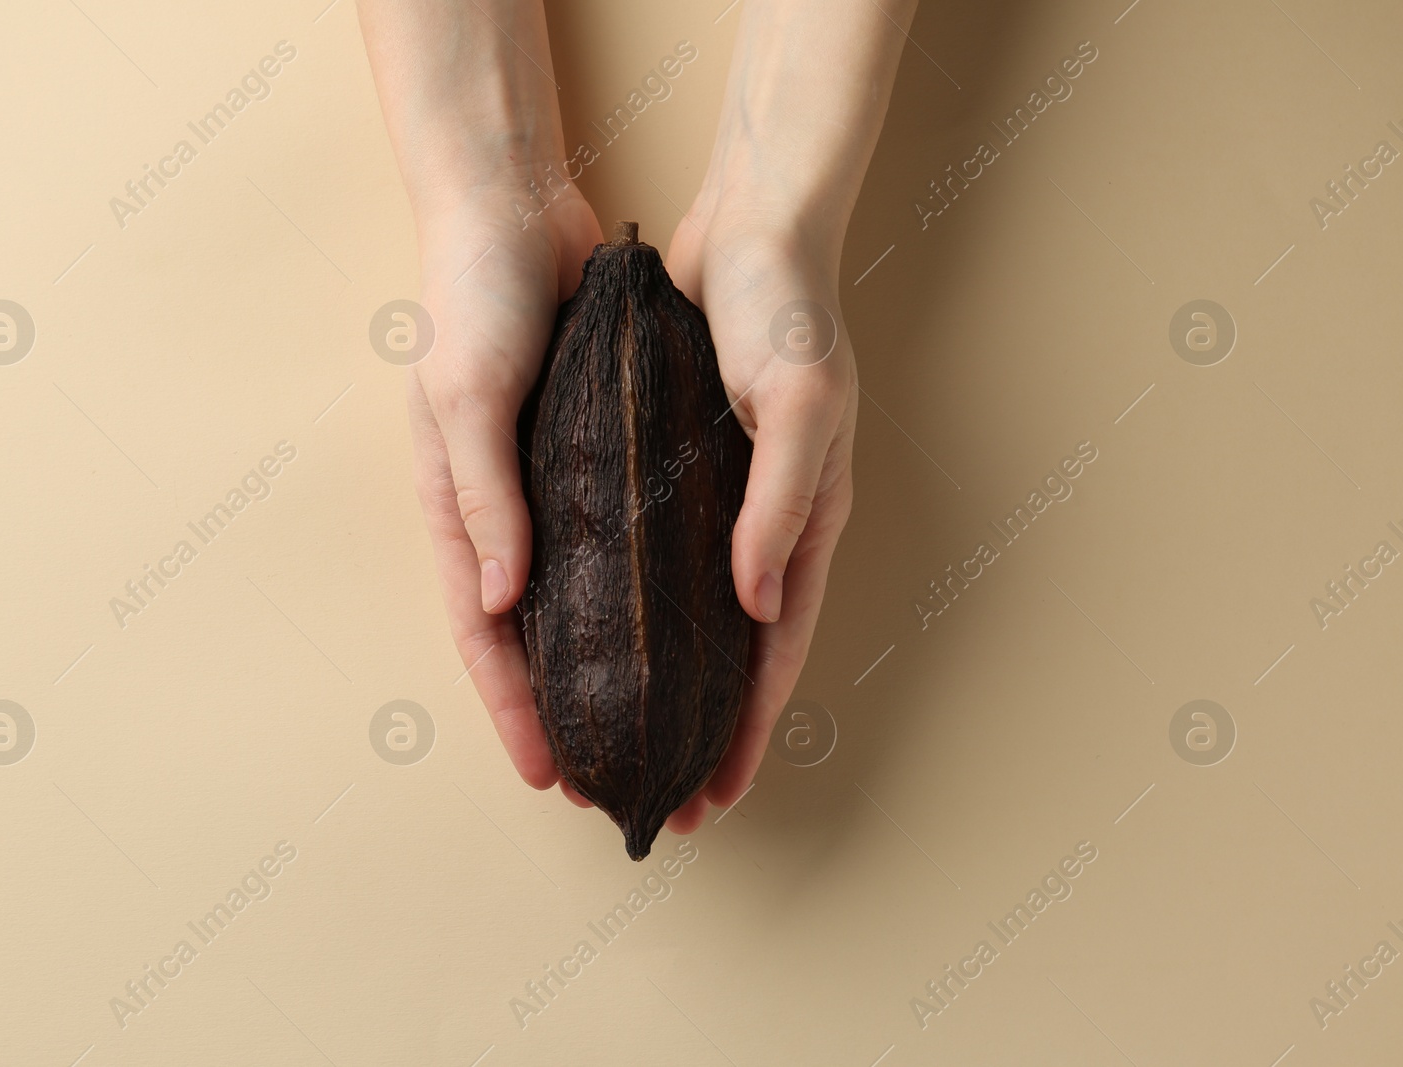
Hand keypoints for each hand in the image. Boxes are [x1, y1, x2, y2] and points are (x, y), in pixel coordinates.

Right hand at [407, 184, 603, 805]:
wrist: (513, 209)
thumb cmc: (471, 300)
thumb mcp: (467, 395)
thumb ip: (483, 499)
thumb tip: (496, 605)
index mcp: (456, 510)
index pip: (482, 635)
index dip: (511, 710)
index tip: (547, 776)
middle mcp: (505, 511)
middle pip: (534, 634)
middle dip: (565, 710)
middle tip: (609, 776)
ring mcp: (554, 485)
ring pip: (582, 597)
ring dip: (609, 664)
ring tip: (653, 723)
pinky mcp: (598, 451)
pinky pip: (623, 537)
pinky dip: (644, 588)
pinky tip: (682, 624)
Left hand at [659, 210, 857, 834]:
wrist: (752, 220)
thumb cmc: (787, 310)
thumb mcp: (797, 406)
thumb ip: (781, 509)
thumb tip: (757, 609)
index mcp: (805, 518)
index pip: (775, 650)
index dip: (748, 726)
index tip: (716, 793)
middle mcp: (765, 520)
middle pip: (735, 650)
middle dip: (705, 729)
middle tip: (667, 797)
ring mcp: (720, 495)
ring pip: (693, 611)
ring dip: (670, 678)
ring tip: (628, 736)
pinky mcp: (677, 462)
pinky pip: (658, 552)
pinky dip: (638, 604)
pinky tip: (603, 635)